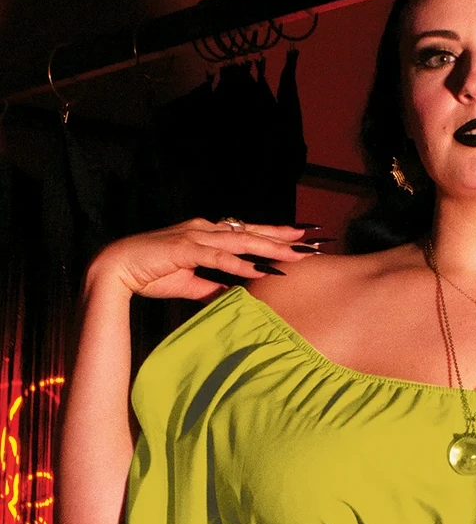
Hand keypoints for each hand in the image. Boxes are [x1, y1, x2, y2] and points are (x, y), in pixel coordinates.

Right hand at [85, 218, 313, 300]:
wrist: (116, 270)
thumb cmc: (152, 275)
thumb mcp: (192, 284)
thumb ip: (214, 285)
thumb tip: (236, 294)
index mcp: (207, 234)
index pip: (248, 233)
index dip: (276, 237)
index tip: (302, 241)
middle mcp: (205, 229)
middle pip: (252, 232)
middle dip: (284, 238)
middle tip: (312, 241)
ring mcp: (195, 236)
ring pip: (242, 241)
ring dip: (270, 249)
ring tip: (296, 256)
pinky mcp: (185, 248)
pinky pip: (219, 258)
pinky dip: (241, 265)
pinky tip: (261, 272)